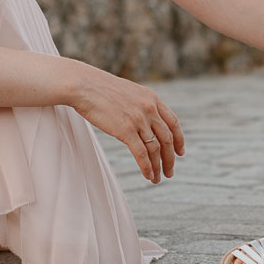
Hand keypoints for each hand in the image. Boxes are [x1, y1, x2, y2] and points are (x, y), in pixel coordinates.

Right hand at [70, 65, 184, 182]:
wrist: (83, 85)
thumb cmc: (99, 88)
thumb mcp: (128, 92)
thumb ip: (139, 104)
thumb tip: (142, 118)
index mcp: (151, 98)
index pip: (173, 122)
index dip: (179, 139)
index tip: (180, 152)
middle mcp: (149, 109)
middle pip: (168, 138)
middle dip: (170, 158)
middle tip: (169, 172)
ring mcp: (139, 120)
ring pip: (156, 149)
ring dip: (158, 166)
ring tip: (157, 178)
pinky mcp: (126, 130)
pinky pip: (142, 154)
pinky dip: (147, 167)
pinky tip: (148, 176)